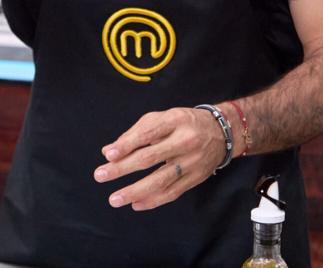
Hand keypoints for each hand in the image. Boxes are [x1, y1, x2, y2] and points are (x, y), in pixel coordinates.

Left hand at [93, 108, 228, 210]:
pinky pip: (172, 193)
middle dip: (122, 168)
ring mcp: (192, 162)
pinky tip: (135, 204)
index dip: (127, 144)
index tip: (108, 155)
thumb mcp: (163, 118)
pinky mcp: (195, 178)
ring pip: (160, 180)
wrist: (221, 133)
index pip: (147, 133)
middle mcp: (185, 141)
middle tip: (101, 175)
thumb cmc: (184, 123)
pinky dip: (153, 200)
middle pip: (150, 158)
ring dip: (135, 191)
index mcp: (175, 121)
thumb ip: (135, 133)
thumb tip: (109, 151)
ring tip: (115, 199)